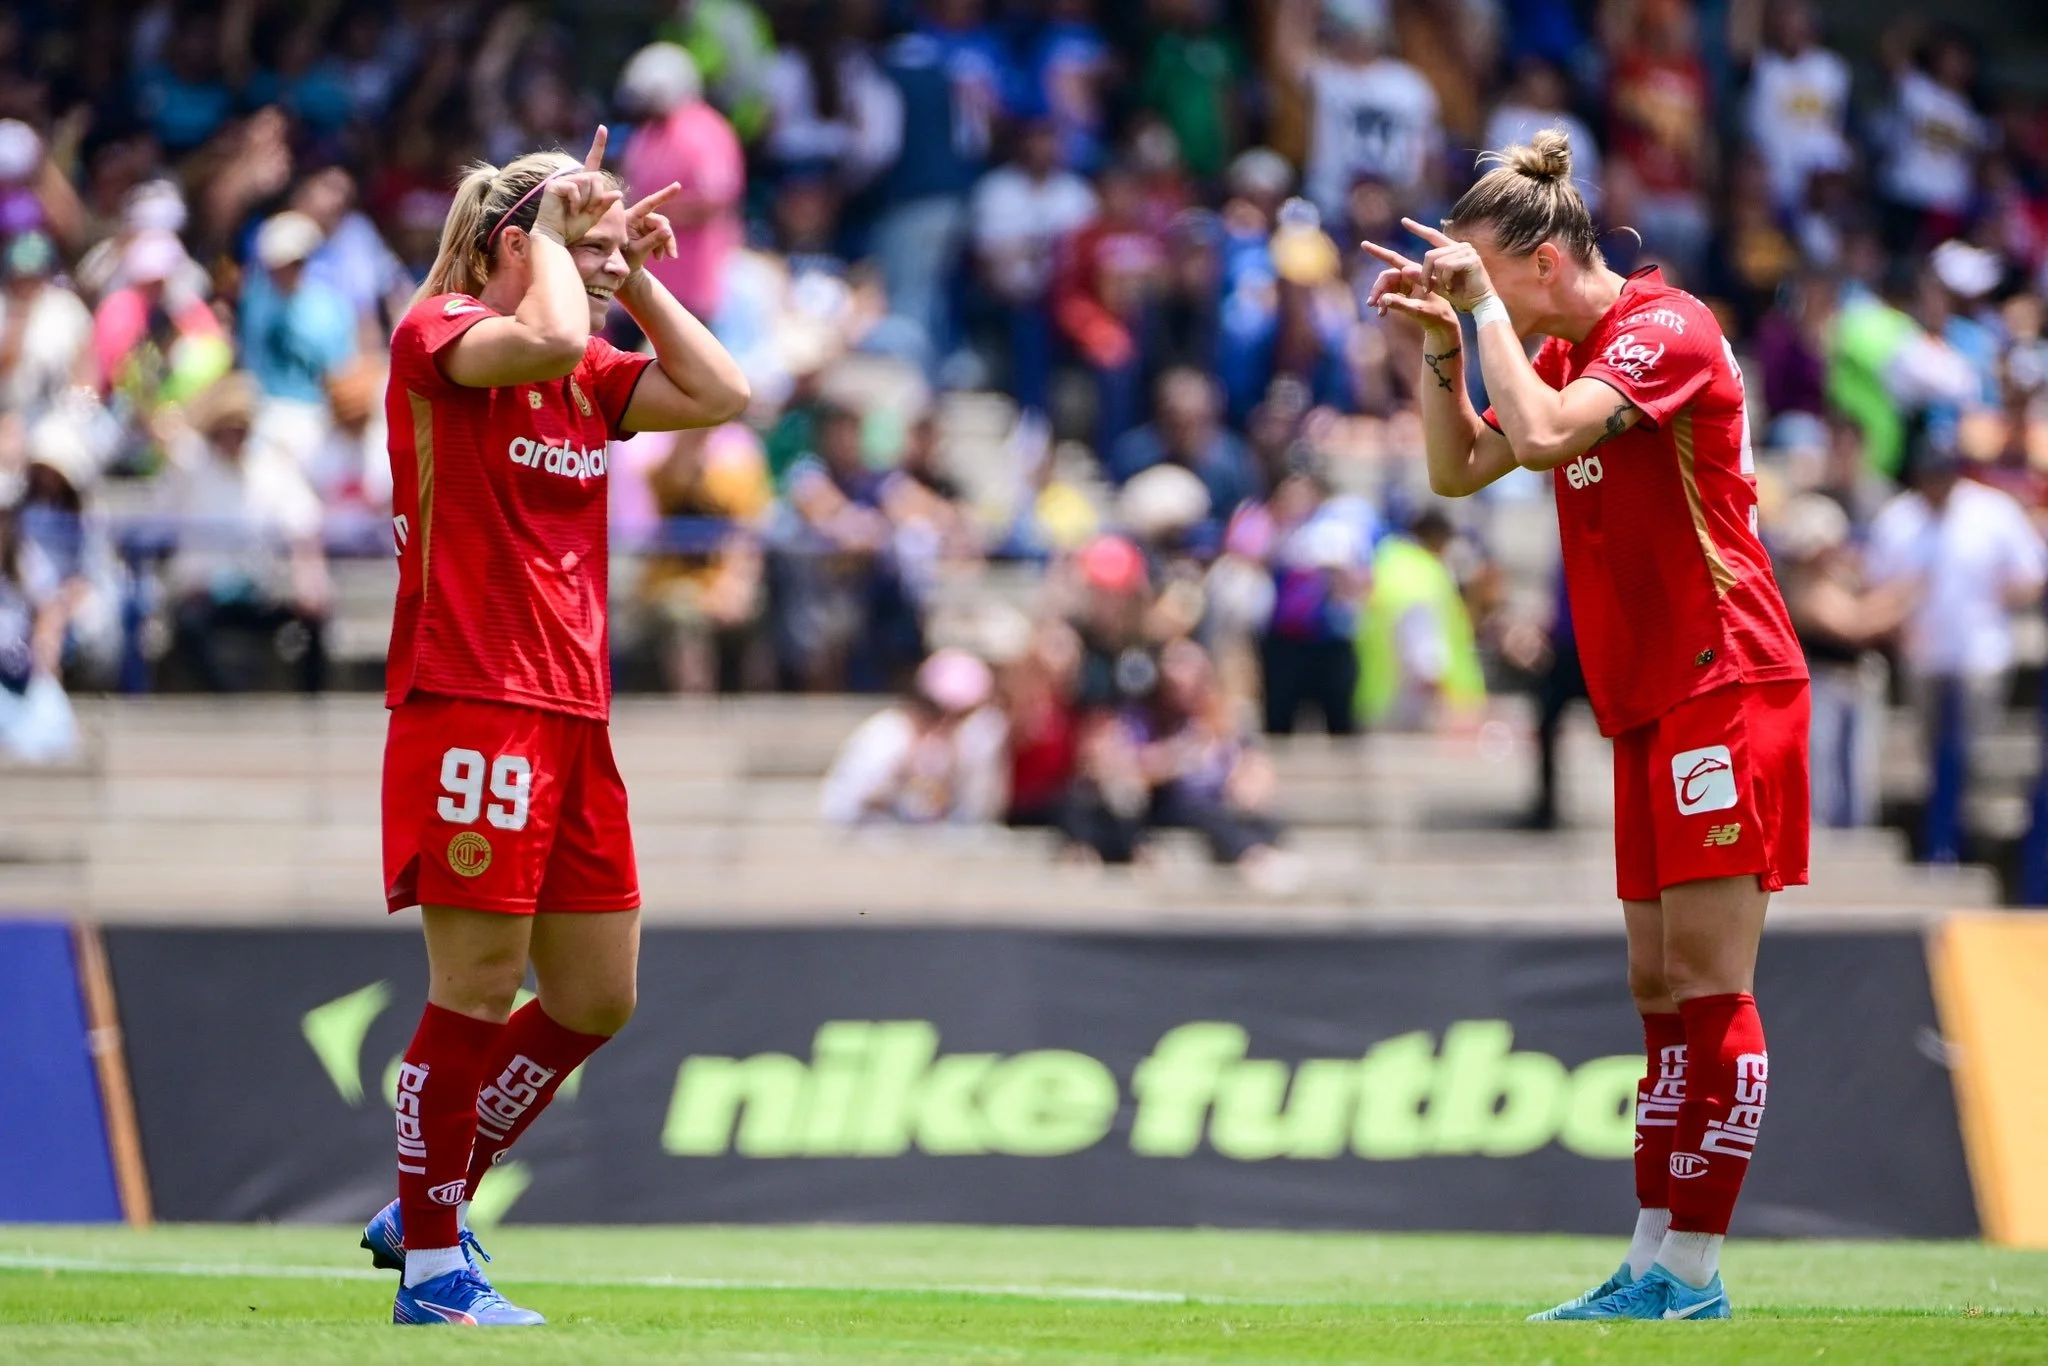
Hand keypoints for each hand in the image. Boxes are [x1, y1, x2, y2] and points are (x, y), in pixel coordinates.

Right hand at [532, 127, 620, 243]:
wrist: (556, 237)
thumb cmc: (573, 228)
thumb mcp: (594, 216)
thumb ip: (604, 204)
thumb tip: (618, 193)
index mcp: (583, 183)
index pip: (593, 161)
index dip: (598, 144)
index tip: (602, 128)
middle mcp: (572, 178)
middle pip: (597, 177)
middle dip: (596, 197)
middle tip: (585, 210)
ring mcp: (563, 180)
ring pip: (588, 183)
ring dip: (587, 201)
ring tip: (576, 211)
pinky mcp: (554, 185)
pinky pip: (575, 189)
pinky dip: (577, 202)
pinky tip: (569, 210)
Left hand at [622, 182, 680, 275]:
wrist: (621, 268)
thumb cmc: (624, 259)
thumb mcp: (638, 251)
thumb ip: (653, 240)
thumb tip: (668, 231)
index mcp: (631, 217)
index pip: (649, 203)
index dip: (664, 194)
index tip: (677, 186)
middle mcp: (638, 218)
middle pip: (660, 221)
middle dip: (668, 237)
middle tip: (672, 255)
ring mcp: (643, 224)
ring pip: (663, 229)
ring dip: (667, 243)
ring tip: (667, 257)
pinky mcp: (648, 231)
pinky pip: (662, 234)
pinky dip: (663, 246)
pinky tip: (658, 257)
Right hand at [1360, 239, 1459, 340]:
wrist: (1443, 323)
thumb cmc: (1435, 315)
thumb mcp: (1418, 310)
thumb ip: (1400, 304)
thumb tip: (1383, 297)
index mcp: (1416, 272)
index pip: (1393, 259)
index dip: (1378, 252)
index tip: (1363, 244)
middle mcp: (1411, 274)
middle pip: (1386, 276)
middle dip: (1377, 289)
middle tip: (1370, 304)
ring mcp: (1407, 282)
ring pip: (1386, 286)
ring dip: (1380, 297)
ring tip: (1379, 312)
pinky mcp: (1405, 291)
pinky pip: (1389, 292)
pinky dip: (1384, 302)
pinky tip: (1382, 313)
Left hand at [1402, 218, 1496, 313]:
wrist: (1479, 303)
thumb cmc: (1460, 294)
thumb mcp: (1436, 285)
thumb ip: (1422, 277)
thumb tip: (1404, 269)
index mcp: (1452, 250)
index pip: (1433, 235)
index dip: (1418, 228)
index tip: (1403, 221)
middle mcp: (1460, 247)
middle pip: (1430, 255)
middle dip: (1425, 274)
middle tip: (1428, 288)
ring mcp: (1467, 251)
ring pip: (1437, 261)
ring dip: (1438, 279)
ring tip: (1447, 287)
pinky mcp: (1471, 259)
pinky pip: (1447, 266)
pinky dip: (1446, 280)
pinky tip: (1453, 287)